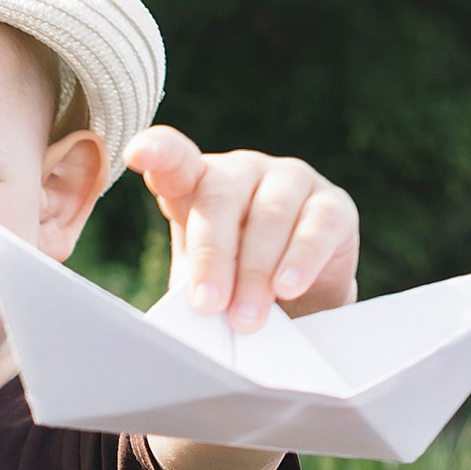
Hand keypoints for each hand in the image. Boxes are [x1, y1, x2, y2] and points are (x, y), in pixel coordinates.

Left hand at [129, 125, 358, 335]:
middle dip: (213, 255)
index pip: (175, 159)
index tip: (137, 154)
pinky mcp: (333, 204)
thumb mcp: (207, 285)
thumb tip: (182, 314)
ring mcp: (291, 180)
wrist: (300, 306)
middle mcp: (243, 171)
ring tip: (246, 317)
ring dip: (255, 270)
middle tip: (208, 305)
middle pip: (221, 196)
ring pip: (270, 214)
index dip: (159, 152)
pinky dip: (300, 260)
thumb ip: (193, 285)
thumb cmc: (237, 288)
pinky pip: (315, 228)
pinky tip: (288, 287)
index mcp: (199, 183)